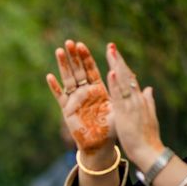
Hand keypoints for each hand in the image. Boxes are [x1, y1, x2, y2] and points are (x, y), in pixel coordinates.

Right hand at [46, 40, 113, 154]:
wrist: (100, 143)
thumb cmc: (111, 127)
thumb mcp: (120, 107)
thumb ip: (122, 94)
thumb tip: (136, 81)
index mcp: (97, 89)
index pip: (91, 69)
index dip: (86, 57)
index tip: (81, 44)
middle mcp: (85, 92)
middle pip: (78, 70)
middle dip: (73, 56)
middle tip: (68, 42)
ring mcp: (75, 100)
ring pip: (68, 79)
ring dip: (63, 65)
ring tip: (58, 51)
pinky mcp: (67, 110)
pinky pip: (60, 96)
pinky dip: (55, 87)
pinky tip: (49, 76)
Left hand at [104, 42, 163, 162]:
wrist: (149, 152)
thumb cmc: (147, 137)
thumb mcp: (148, 116)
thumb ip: (148, 101)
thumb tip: (148, 88)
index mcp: (140, 100)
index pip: (131, 79)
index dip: (123, 66)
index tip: (116, 55)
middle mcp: (136, 99)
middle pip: (127, 75)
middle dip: (118, 60)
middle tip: (111, 45)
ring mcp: (132, 105)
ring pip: (123, 81)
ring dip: (116, 65)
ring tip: (110, 52)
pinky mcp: (126, 113)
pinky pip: (119, 96)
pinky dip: (115, 84)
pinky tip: (111, 72)